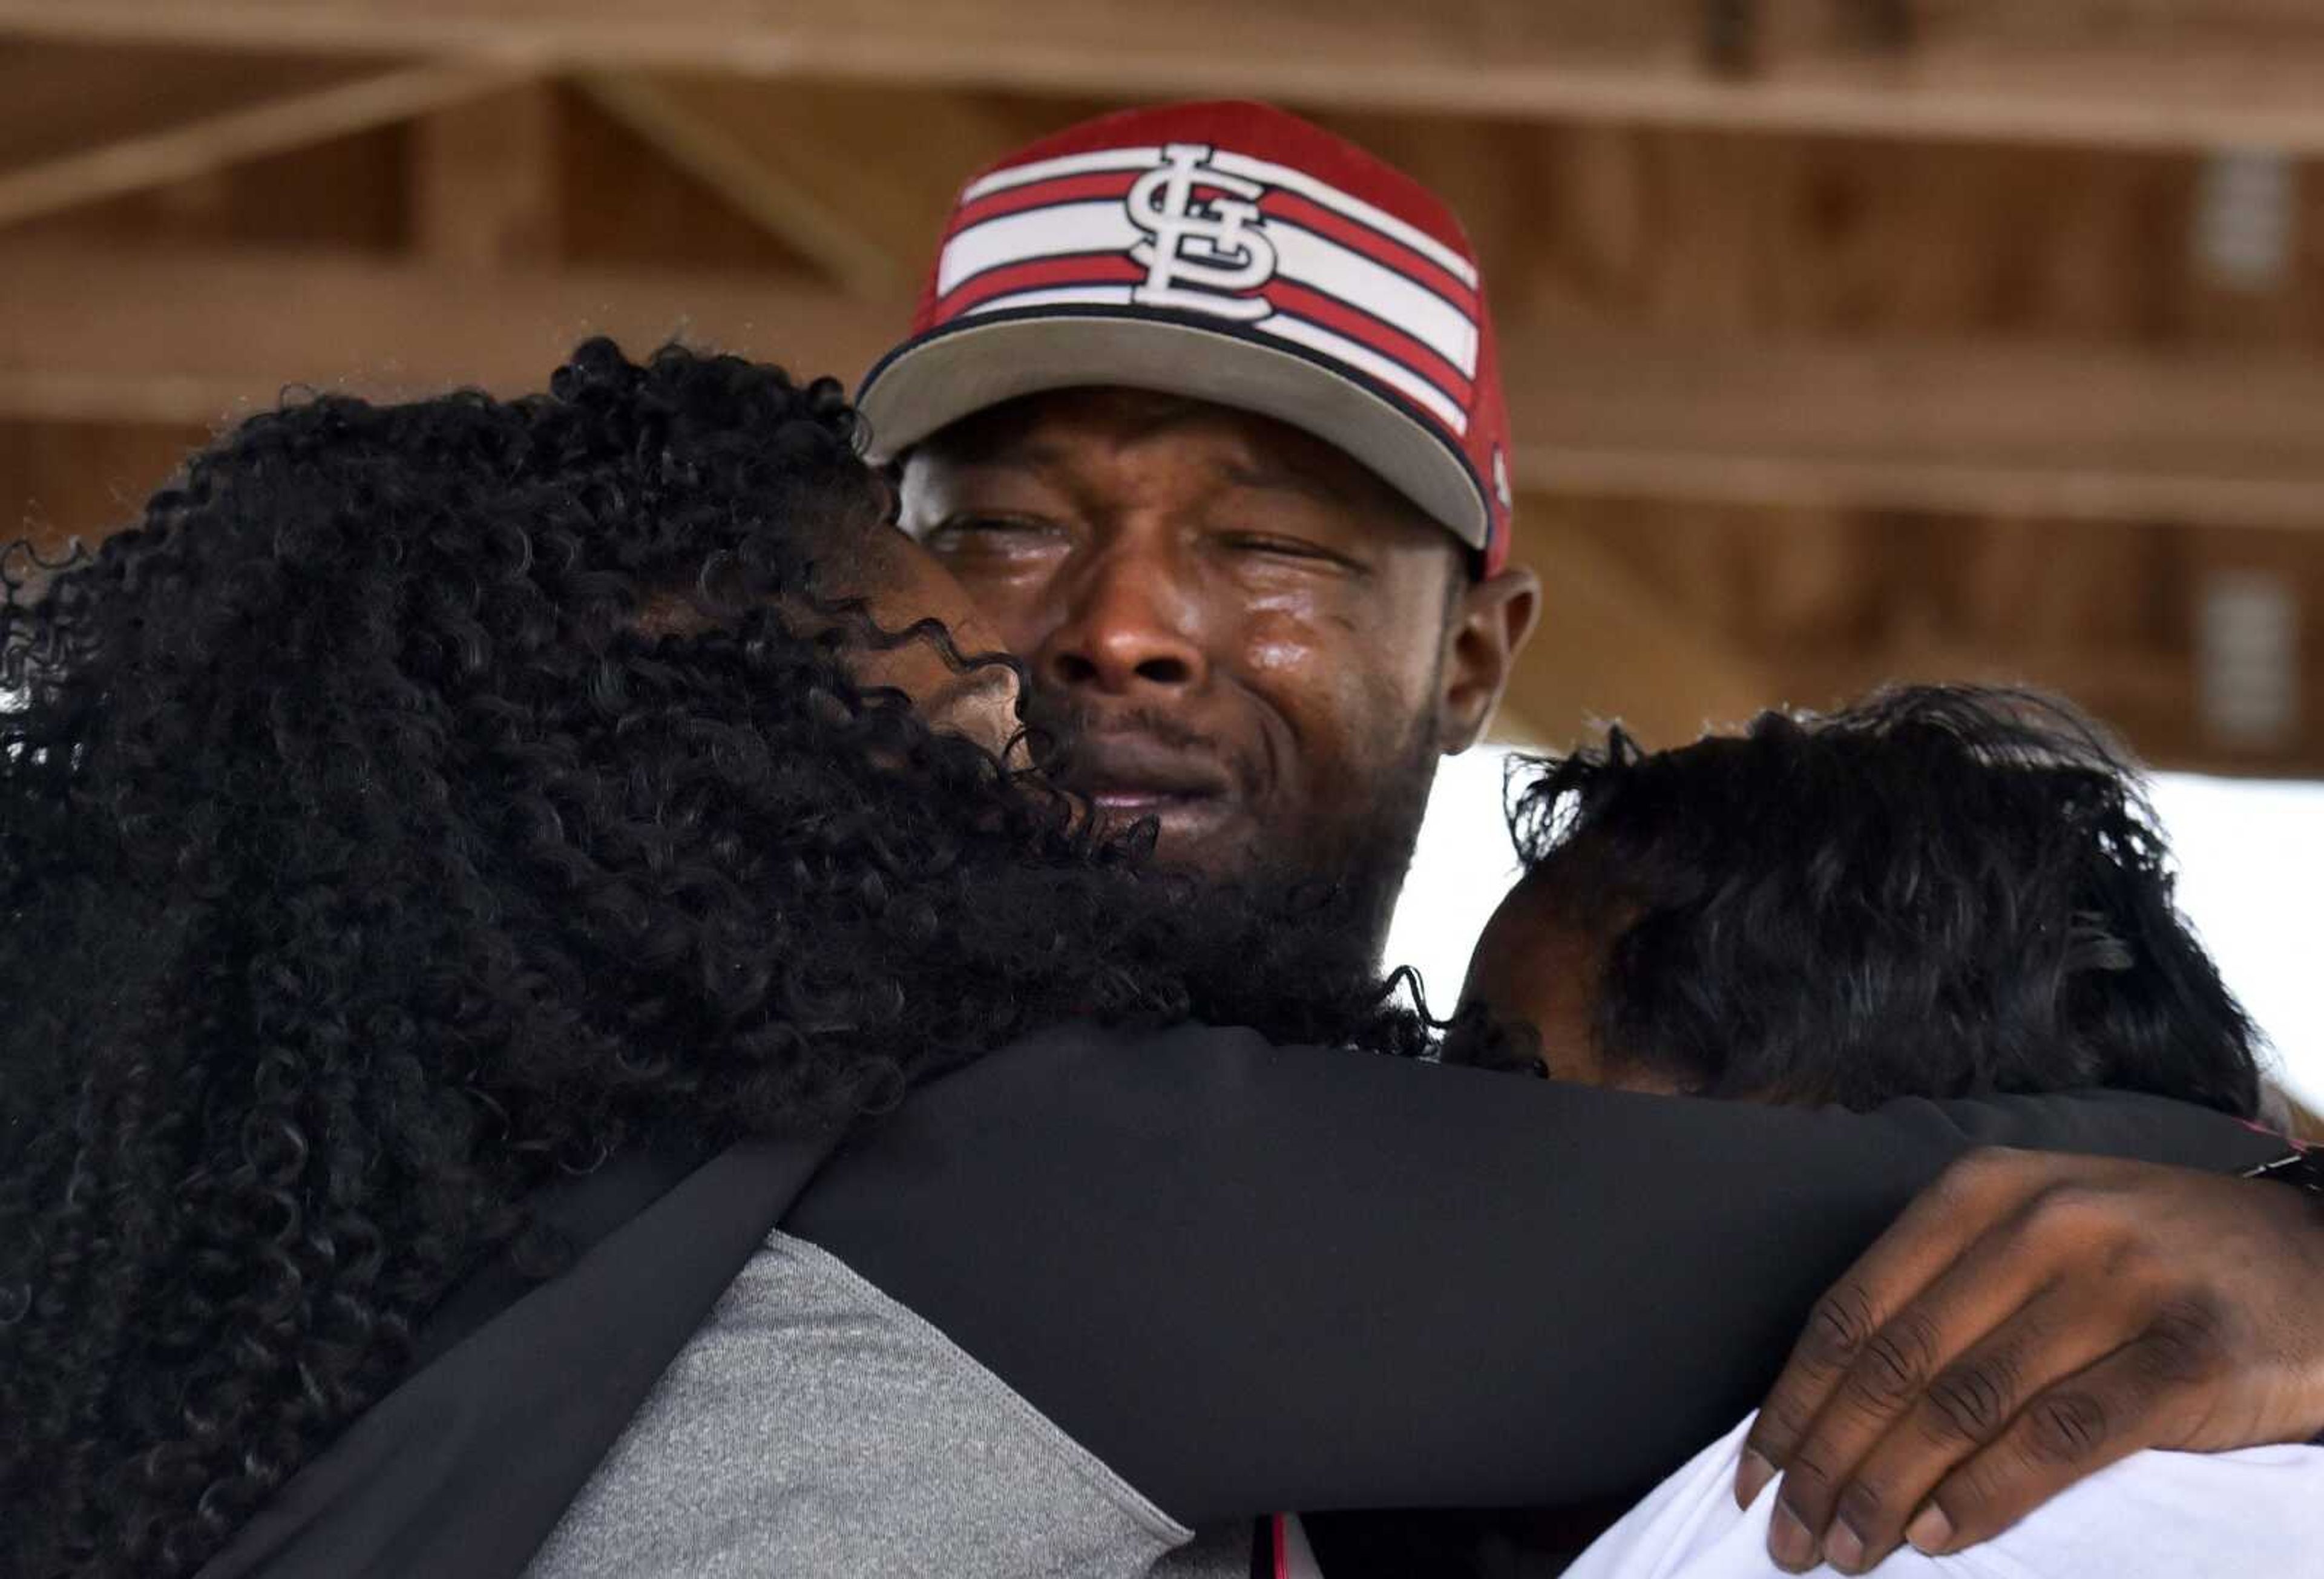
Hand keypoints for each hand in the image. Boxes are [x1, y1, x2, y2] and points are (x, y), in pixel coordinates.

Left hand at [1733, 1147, 2323, 1573]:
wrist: (2314, 1260)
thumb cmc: (2148, 1259)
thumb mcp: (2033, 1233)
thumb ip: (1941, 1294)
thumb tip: (1828, 1406)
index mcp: (1980, 1191)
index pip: (1852, 1311)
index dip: (1793, 1401)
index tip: (1753, 1474)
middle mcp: (2040, 1224)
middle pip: (1894, 1363)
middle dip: (1827, 1461)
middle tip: (1789, 1536)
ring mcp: (2117, 1285)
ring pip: (1962, 1405)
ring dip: (1889, 1492)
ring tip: (1847, 1550)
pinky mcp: (2186, 1356)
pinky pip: (2058, 1437)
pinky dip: (1985, 1496)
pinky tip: (1938, 1538)